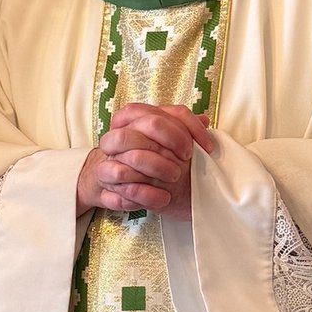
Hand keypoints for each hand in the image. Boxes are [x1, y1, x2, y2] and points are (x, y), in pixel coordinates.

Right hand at [76, 102, 213, 218]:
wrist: (112, 183)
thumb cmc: (144, 159)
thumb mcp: (163, 141)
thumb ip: (180, 127)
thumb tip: (204, 120)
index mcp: (132, 120)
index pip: (160, 112)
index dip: (186, 126)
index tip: (204, 145)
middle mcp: (119, 136)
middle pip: (148, 125)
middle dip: (173, 139)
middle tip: (187, 158)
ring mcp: (110, 161)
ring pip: (133, 156)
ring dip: (159, 166)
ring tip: (175, 178)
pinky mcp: (106, 187)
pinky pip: (126, 189)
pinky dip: (147, 195)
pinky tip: (163, 199)